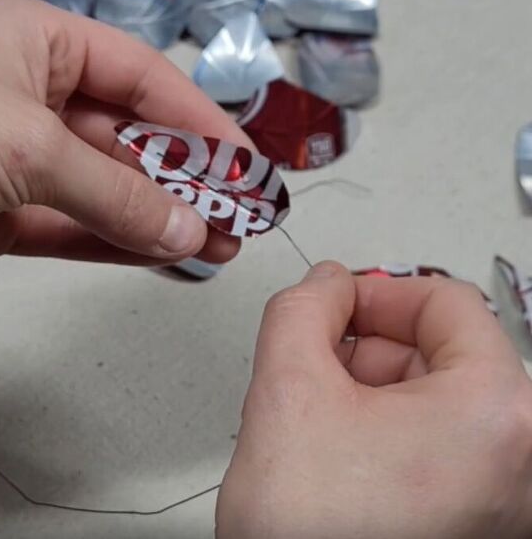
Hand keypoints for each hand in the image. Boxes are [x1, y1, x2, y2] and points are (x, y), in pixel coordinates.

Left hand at [0, 0, 251, 302]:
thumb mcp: (27, 146)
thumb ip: (114, 192)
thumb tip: (187, 232)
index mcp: (39, 44)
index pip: (142, 80)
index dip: (200, 124)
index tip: (247, 167)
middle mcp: (29, 98)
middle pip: (128, 140)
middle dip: (185, 182)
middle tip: (240, 219)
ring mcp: (13, 161)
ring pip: (104, 191)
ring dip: (158, 220)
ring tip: (215, 248)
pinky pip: (71, 228)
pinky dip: (115, 243)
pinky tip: (161, 257)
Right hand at [217, 261, 531, 538]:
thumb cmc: (309, 538)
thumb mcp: (288, 390)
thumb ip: (302, 310)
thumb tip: (324, 284)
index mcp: (497, 414)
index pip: (445, 302)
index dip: (374, 294)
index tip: (330, 307)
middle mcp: (518, 457)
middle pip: (439, 351)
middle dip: (362, 349)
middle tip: (310, 368)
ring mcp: (500, 494)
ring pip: (429, 396)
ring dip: (364, 390)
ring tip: (315, 423)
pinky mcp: (474, 518)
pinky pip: (431, 442)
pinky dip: (380, 429)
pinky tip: (335, 451)